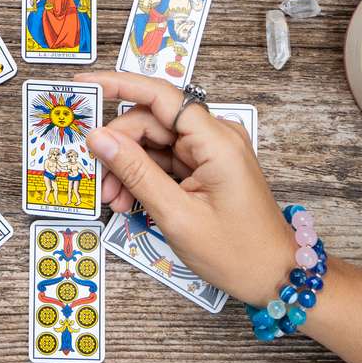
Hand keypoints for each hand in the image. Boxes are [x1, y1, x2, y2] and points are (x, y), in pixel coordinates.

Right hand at [81, 71, 294, 304]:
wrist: (275, 278)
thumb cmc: (237, 253)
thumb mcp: (177, 215)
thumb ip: (136, 172)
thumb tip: (98, 138)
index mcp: (217, 141)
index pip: (161, 96)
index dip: (119, 84)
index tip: (85, 85)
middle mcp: (216, 137)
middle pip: (151, 122)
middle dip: (119, 148)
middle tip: (98, 181)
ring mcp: (213, 151)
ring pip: (153, 143)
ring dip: (128, 168)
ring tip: (114, 200)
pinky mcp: (208, 166)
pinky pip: (165, 160)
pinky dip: (144, 177)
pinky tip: (128, 200)